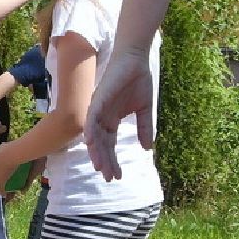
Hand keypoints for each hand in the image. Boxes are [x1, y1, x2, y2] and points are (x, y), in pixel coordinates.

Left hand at [85, 51, 154, 180]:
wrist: (135, 60)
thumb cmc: (138, 81)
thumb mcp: (144, 110)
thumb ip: (144, 128)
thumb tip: (148, 148)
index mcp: (111, 120)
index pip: (110, 145)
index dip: (113, 160)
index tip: (118, 176)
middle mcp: (102, 117)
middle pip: (101, 144)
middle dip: (105, 161)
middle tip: (110, 178)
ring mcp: (98, 108)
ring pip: (94, 135)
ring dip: (97, 152)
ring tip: (101, 168)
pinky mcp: (98, 99)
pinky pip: (91, 117)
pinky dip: (90, 130)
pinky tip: (90, 143)